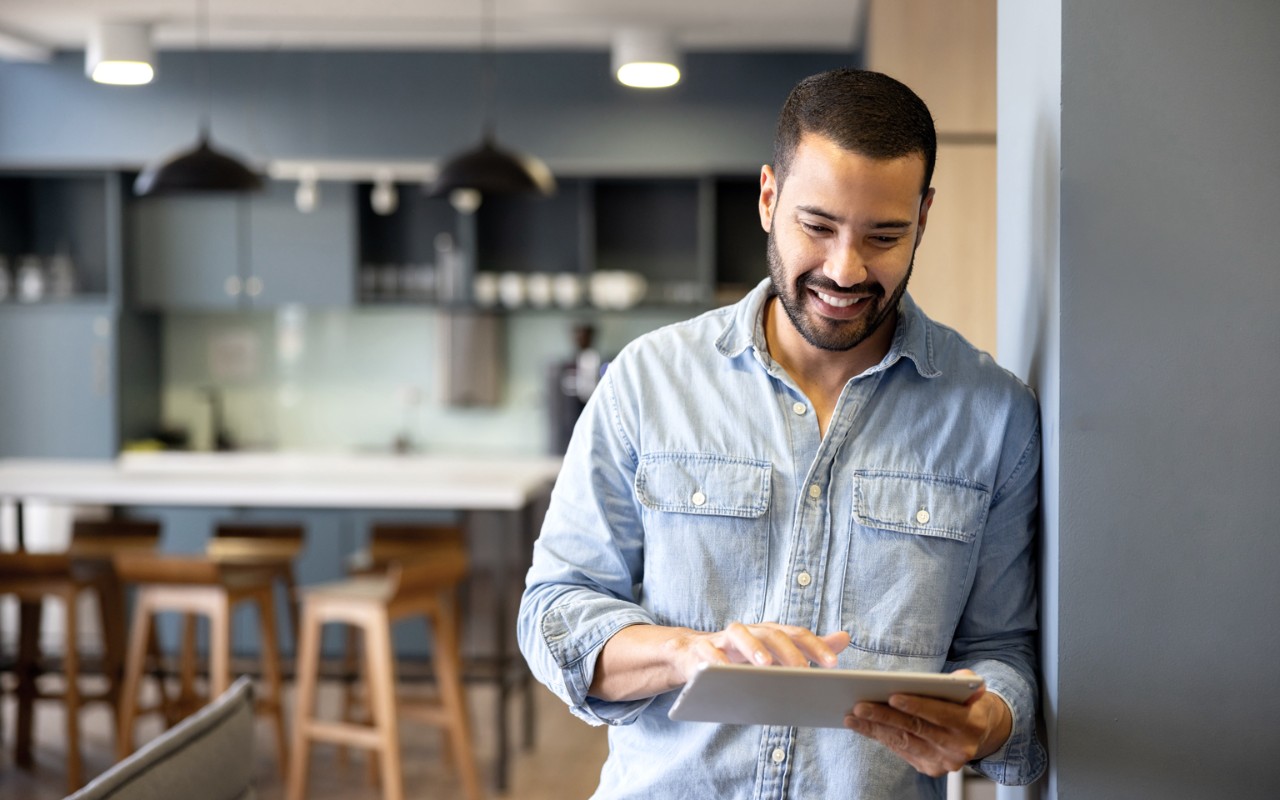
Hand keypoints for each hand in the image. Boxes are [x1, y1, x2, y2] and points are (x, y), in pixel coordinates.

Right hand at [674, 622, 849, 681]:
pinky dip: (717, 662)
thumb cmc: (741, 657)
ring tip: (765, 665)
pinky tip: (725, 674)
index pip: (796, 634)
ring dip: (753, 648)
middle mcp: (749, 631)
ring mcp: (723, 638)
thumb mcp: (775, 653)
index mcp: (769, 633)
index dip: (815, 647)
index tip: (833, 664)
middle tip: (803, 670)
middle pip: (771, 633)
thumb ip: (808, 646)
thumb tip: (845, 637)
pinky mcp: (702, 649)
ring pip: (739, 634)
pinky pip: (709, 653)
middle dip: (788, 651)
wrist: (693, 655)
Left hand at [843, 669, 1010, 776]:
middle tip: (860, 706)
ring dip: (875, 729)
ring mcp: (944, 762)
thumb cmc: (968, 704)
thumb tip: (961, 677)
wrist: (979, 734)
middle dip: (885, 717)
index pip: (940, 713)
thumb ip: (966, 680)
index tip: (892, 696)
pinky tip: (862, 726)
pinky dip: (879, 737)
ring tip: (852, 716)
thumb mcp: (973, 689)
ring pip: (903, 742)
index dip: (917, 705)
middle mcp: (959, 748)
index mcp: (971, 724)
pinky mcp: (930, 768)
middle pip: (915, 729)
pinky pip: (900, 751)